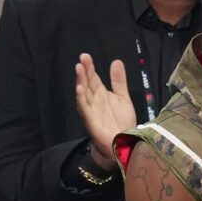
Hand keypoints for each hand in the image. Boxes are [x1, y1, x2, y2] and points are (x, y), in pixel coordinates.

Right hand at [75, 53, 135, 170]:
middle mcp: (94, 101)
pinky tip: (79, 89)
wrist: (122, 144)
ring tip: (79, 69)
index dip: (90, 67)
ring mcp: (91, 111)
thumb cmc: (121, 122)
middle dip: (84, 71)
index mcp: (101, 95)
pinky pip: (84, 109)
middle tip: (82, 58)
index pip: (93, 78)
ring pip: (84, 94)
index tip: (86, 56)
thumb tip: (116, 61)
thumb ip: (119, 81)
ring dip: (80, 81)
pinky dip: (81, 99)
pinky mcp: (91, 122)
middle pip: (87, 84)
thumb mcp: (123, 98)